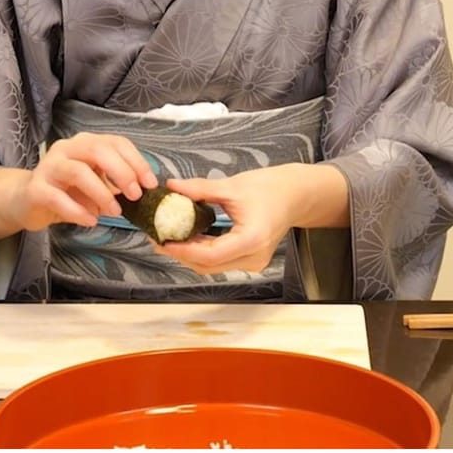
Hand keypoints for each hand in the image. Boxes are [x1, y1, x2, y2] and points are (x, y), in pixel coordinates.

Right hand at [18, 132, 158, 229]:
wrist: (25, 201)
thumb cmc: (66, 191)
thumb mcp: (96, 183)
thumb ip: (115, 183)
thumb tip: (143, 192)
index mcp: (85, 143)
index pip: (116, 142)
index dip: (137, 161)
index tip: (151, 184)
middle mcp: (66, 149)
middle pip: (98, 150)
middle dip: (122, 172)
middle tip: (135, 196)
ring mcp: (49, 167)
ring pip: (78, 172)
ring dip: (102, 193)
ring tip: (114, 212)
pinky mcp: (35, 189)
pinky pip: (58, 198)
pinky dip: (77, 211)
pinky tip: (91, 221)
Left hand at [153, 163, 348, 273]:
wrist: (295, 195)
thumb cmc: (270, 188)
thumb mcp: (232, 186)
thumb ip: (200, 189)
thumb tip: (171, 187)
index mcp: (251, 240)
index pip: (209, 255)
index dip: (182, 250)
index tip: (162, 240)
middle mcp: (253, 257)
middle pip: (208, 265)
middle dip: (180, 254)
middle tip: (157, 239)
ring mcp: (253, 262)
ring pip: (212, 267)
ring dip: (189, 255)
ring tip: (168, 238)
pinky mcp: (250, 260)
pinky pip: (220, 261)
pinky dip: (202, 252)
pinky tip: (187, 238)